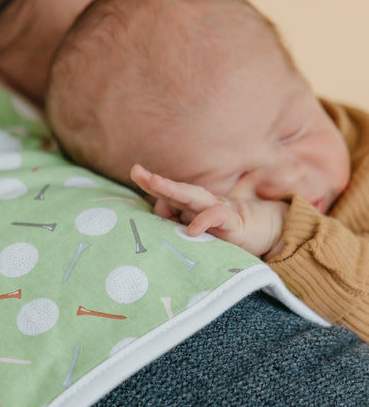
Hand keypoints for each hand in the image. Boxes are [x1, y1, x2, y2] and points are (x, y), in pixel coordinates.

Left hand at [130, 164, 287, 257]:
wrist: (268, 232)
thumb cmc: (227, 235)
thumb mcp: (198, 234)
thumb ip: (178, 229)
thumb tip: (155, 230)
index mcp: (192, 207)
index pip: (168, 196)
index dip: (152, 185)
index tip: (137, 172)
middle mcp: (202, 205)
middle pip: (176, 191)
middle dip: (155, 182)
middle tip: (137, 171)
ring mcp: (217, 210)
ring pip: (193, 197)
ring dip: (173, 189)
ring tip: (154, 182)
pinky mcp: (232, 222)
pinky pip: (217, 216)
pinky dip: (204, 221)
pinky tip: (192, 229)